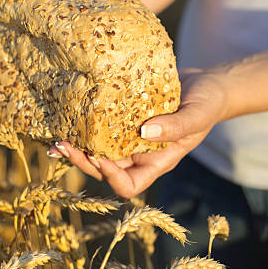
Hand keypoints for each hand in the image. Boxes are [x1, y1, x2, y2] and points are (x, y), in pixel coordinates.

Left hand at [48, 68, 228, 198]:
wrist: (207, 84)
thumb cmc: (208, 104)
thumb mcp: (198, 116)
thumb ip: (176, 127)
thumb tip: (144, 132)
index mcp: (157, 162)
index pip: (129, 185)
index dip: (112, 177)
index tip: (101, 158)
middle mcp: (139, 154)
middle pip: (105, 169)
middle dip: (83, 161)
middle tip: (64, 146)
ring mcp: (129, 136)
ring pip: (98, 148)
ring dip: (78, 146)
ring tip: (58, 136)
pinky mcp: (123, 116)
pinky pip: (101, 126)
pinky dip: (86, 124)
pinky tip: (69, 115)